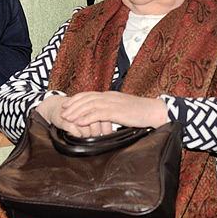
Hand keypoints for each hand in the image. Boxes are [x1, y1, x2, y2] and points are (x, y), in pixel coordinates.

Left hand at [36, 92, 168, 138]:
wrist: (154, 111)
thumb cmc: (141, 112)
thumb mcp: (124, 109)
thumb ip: (113, 111)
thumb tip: (105, 117)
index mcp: (110, 95)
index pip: (89, 94)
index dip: (77, 99)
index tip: (67, 104)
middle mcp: (109, 97)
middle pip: (86, 98)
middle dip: (73, 105)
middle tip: (62, 111)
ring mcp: (112, 103)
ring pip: (89, 105)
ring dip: (76, 111)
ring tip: (67, 118)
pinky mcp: (115, 111)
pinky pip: (97, 114)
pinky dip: (87, 118)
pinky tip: (80, 123)